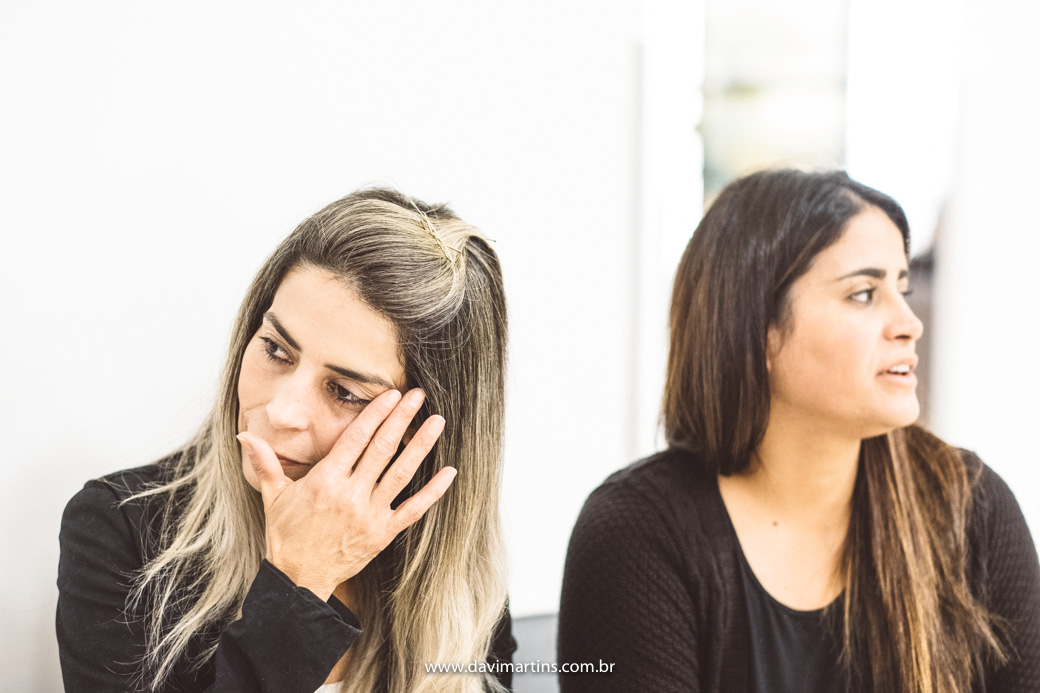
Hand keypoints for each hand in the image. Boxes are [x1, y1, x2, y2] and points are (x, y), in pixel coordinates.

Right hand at [237, 388, 455, 600]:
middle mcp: (350, 494)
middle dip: (401, 419)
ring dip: (421, 446)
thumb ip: (265, 463)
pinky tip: (449, 472)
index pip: (356, 438)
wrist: (299, 579)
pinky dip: (433, 491)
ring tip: (437, 421)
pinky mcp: (384, 532)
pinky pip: (413, 509)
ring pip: (401, 473)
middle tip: (418, 395)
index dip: (375, 414)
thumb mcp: (273, 497)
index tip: (391, 394)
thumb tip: (244, 436)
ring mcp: (370, 514)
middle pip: (382, 449)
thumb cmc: (286, 535)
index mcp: (325, 480)